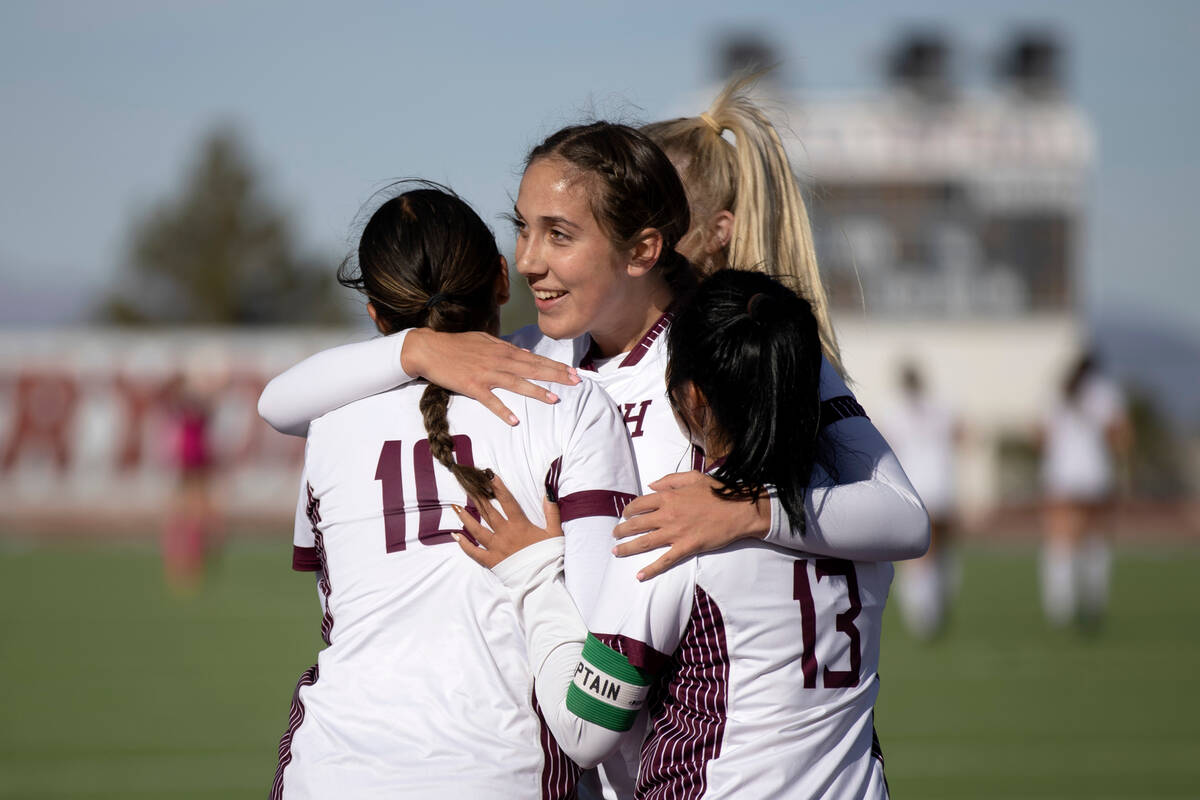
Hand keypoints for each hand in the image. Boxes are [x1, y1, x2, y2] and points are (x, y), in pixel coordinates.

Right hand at [403, 329, 578, 425]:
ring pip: (516, 383)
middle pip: (532, 369)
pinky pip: (490, 401)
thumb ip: (506, 347)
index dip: (555, 365)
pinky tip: (514, 420)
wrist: (429, 348)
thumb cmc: (457, 344)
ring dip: (536, 391)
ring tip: (554, 399)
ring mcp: (485, 374)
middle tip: (576, 382)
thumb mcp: (485, 340)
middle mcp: (498, 361)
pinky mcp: (472, 386)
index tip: (573, 371)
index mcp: (503, 350)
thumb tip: (526, 354)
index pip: (535, 359)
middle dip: (555, 375)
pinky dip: (502, 410)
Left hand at [452, 474, 562, 568]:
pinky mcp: (491, 562)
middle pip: (488, 512)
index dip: (498, 487)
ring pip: (477, 530)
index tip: (488, 475)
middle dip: (478, 497)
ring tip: (455, 507)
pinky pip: (474, 552)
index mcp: (520, 525)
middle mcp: (505, 534)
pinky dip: (464, 544)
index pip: (507, 501)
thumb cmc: (550, 557)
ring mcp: (496, 548)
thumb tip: (547, 492)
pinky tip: (456, 536)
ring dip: (466, 518)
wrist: (544, 581)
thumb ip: (551, 512)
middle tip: (467, 485)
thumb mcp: (555, 532)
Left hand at [611, 470, 770, 580]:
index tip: (625, 515)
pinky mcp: (687, 547)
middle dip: (622, 530)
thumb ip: (670, 480)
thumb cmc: (719, 491)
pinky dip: (651, 569)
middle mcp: (668, 515)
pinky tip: (639, 575)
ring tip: (616, 552)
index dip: (628, 510)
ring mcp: (676, 533)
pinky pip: (665, 560)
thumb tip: (651, 485)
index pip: (639, 504)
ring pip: (645, 542)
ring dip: (627, 548)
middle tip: (615, 535)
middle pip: (636, 524)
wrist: (740, 509)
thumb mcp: (693, 477)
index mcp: (669, 497)